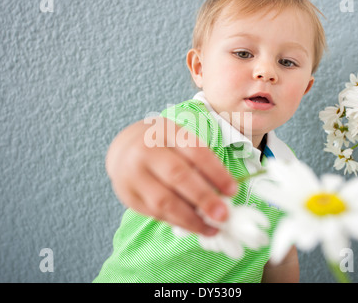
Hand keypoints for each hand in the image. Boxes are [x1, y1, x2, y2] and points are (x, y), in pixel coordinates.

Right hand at [105, 117, 237, 235]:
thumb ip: (200, 162)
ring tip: (212, 228)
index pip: (195, 151)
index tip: (233, 191)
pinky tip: (194, 226)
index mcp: (166, 131)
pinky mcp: (128, 196)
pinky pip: (156, 213)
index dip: (216, 172)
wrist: (124, 148)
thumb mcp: (180, 140)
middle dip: (204, 198)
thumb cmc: (164, 145)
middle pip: (178, 176)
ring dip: (192, 218)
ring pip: (165, 200)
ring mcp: (133, 174)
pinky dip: (178, 222)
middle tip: (224, 215)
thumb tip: (224, 195)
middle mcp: (146, 150)